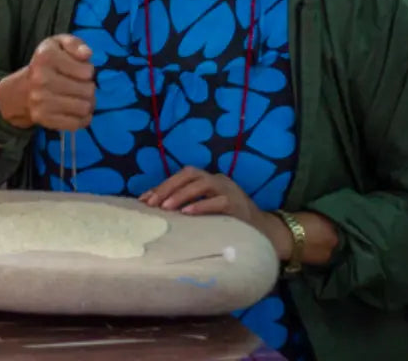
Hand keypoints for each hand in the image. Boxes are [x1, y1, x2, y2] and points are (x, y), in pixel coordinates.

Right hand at [0, 35, 96, 130]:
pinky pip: (75, 124)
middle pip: (88, 90)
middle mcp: (41, 79)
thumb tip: (87, 54)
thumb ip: (75, 44)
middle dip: (89, 88)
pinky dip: (82, 119)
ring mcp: (41, 101)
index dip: (88, 71)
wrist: (20, 91)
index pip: (87, 71)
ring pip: (84, 108)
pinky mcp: (43, 118)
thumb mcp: (57, 44)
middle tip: (81, 87)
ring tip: (80, 98)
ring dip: (88, 104)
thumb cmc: (45, 65)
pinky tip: (77, 112)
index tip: (79, 71)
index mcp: (46, 57)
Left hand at [140, 166, 261, 222]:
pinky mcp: (237, 205)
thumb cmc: (226, 221)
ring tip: (166, 208)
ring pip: (203, 184)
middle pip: (190, 175)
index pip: (182, 176)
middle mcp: (218, 181)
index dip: (163, 185)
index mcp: (208, 179)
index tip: (145, 200)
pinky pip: (218, 202)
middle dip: (169, 187)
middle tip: (152, 203)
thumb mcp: (204, 209)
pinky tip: (187, 213)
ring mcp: (229, 191)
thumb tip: (152, 205)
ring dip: (181, 195)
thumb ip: (184, 204)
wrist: (262, 233)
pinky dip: (201, 206)